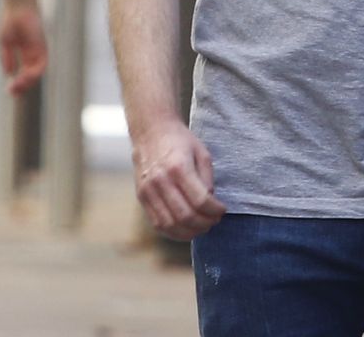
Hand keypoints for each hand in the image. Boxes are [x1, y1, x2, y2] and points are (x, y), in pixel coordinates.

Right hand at [0, 4, 47, 95]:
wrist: (18, 6)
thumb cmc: (10, 20)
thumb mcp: (5, 43)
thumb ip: (8, 58)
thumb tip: (9, 74)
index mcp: (25, 53)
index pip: (24, 73)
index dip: (18, 83)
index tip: (9, 90)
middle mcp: (34, 54)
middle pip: (31, 75)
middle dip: (22, 86)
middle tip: (12, 92)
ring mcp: (39, 50)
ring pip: (37, 72)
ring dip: (28, 82)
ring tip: (17, 86)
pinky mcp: (42, 46)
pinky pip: (42, 64)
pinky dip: (34, 72)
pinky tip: (24, 77)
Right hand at [132, 120, 225, 240]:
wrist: (151, 131)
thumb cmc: (179, 141)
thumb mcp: (201, 153)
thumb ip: (207, 179)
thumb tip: (210, 204)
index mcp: (178, 167)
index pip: (200, 200)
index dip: (215, 211)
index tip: (222, 210)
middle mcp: (161, 180)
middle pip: (186, 216)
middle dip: (205, 223)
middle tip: (214, 221)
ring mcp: (148, 190)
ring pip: (170, 224)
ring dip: (190, 232)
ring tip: (201, 227)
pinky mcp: (141, 196)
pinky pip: (157, 223)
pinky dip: (173, 232)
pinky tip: (185, 228)